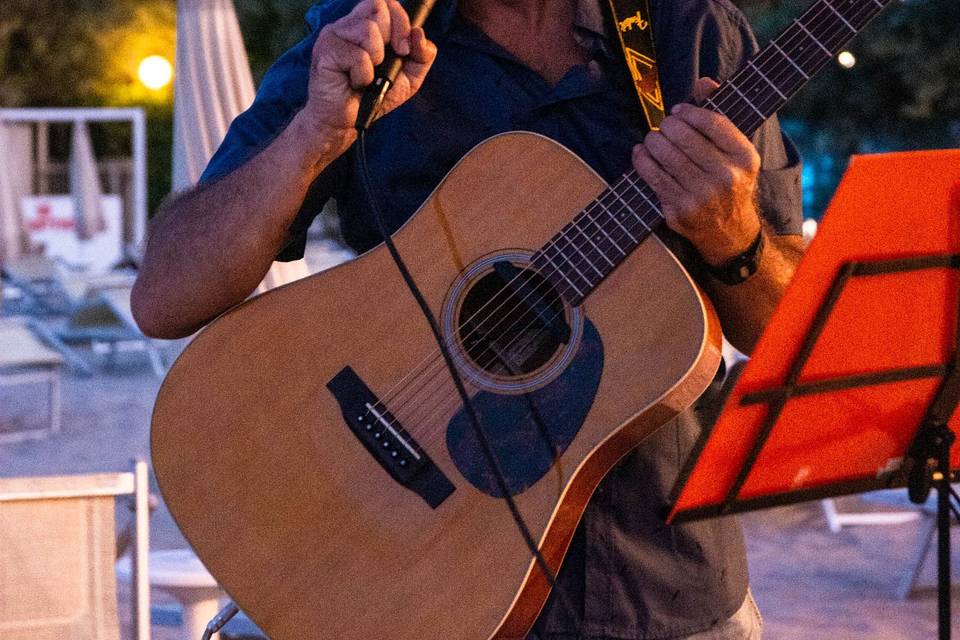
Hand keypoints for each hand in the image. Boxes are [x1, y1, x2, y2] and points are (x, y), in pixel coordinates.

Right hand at [301, 0, 437, 156]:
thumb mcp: (409, 77)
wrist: (348, 122)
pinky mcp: (326, 50)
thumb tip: (419, 33)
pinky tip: (355, 82)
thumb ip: (422, 55)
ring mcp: (334, 35)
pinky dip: (364, 75)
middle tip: (384, 62)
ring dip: (376, 60)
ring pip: (369, 30)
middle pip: (379, 7)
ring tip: (366, 75)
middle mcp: (348, 25)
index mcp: (365, 24)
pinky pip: (358, 55)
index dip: (401, 21)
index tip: (404, 49)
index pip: (386, 3)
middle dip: (392, 37)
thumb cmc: (373, 96)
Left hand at [631, 77, 761, 264]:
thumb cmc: (728, 181)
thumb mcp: (735, 151)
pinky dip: (642, 160)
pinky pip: (653, 176)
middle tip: (664, 126)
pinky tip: (641, 152)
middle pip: (684, 137)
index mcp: (744, 157)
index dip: (690, 112)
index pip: (713, 122)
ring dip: (652, 141)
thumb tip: (703, 82)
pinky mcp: (680, 208)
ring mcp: (702, 195)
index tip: (678, 110)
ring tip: (653, 139)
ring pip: (666, 155)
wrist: (729, 230)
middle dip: (667, 126)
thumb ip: (719, 115)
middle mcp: (726, 176)